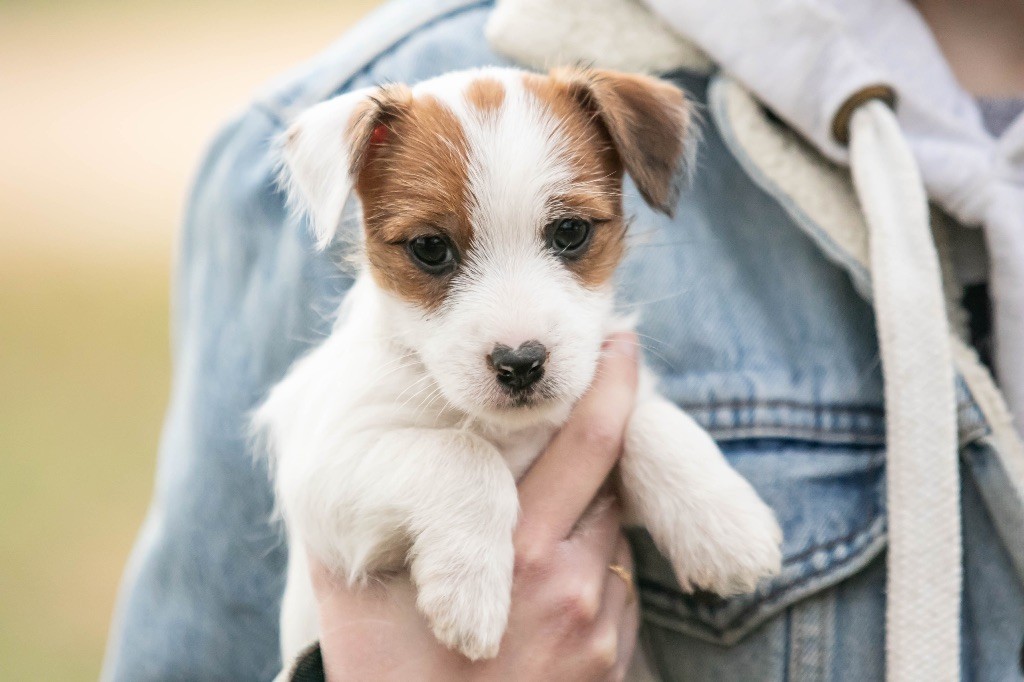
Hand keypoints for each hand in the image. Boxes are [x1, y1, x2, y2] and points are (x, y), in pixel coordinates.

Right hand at [309, 333, 640, 680]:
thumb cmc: (382, 675)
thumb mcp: (355, 588)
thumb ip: (379, 512)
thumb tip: (372, 444)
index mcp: (517, 554)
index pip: (590, 445)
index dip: (615, 387)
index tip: (623, 343)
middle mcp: (574, 587)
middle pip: (614, 480)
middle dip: (612, 430)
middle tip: (604, 382)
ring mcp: (599, 630)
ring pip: (616, 531)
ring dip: (598, 499)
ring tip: (558, 491)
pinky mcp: (612, 663)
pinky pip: (619, 587)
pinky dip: (598, 559)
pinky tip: (558, 562)